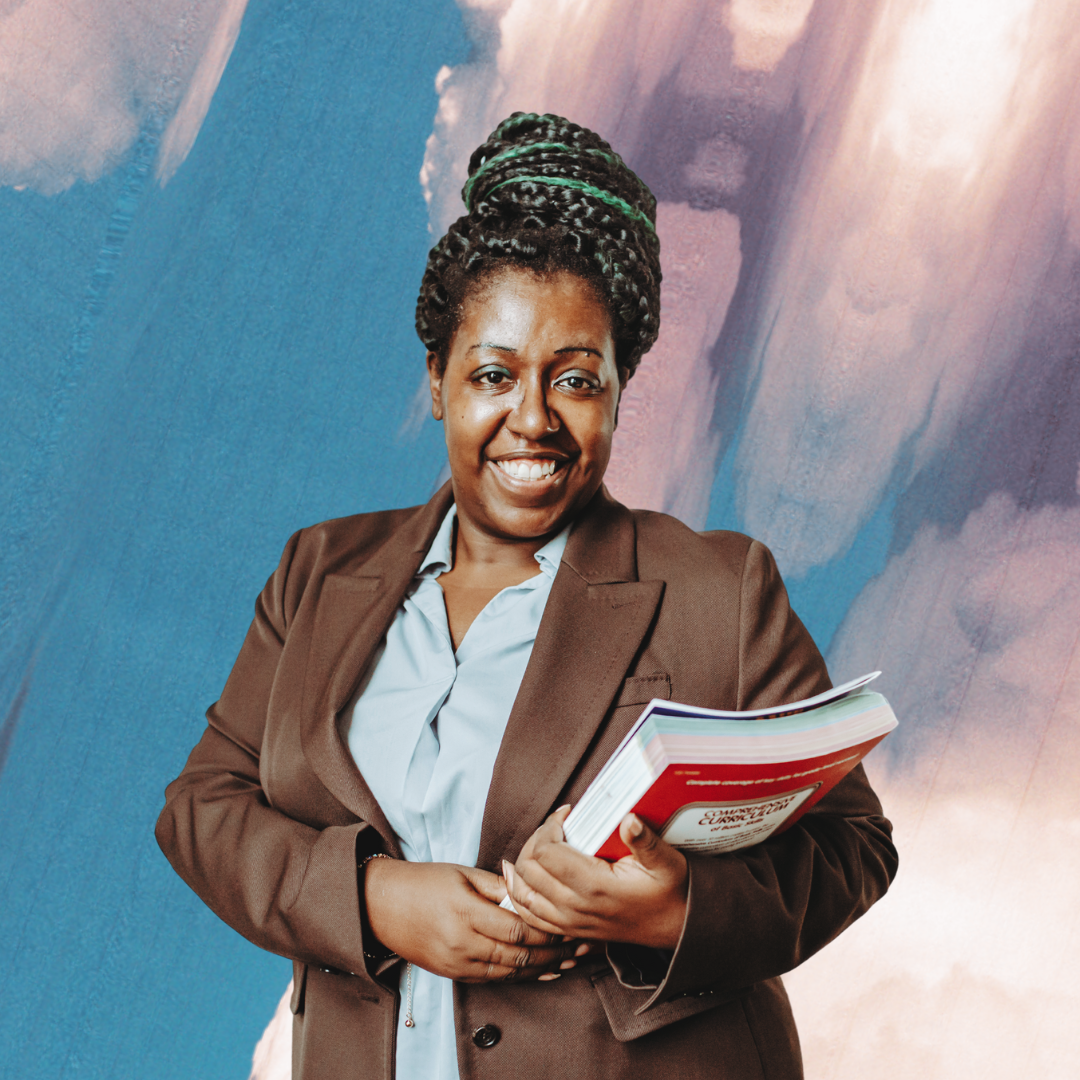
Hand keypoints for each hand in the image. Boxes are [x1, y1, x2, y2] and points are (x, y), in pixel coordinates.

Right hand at [363, 858, 587, 981]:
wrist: (382, 907)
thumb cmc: (424, 882)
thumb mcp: (462, 873)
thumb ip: (498, 886)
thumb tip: (530, 889)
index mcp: (465, 912)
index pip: (517, 929)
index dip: (547, 931)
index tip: (570, 923)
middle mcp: (462, 943)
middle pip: (518, 955)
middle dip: (553, 952)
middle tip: (580, 945)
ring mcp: (457, 963)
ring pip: (510, 972)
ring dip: (542, 968)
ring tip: (569, 960)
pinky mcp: (454, 974)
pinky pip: (494, 979)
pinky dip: (520, 976)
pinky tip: (541, 970)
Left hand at [504, 807, 688, 949]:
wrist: (677, 928)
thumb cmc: (671, 891)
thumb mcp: (666, 861)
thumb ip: (644, 840)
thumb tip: (628, 818)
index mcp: (595, 887)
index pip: (546, 852)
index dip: (549, 826)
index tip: (566, 813)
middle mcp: (576, 907)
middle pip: (528, 869)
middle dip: (535, 840)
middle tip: (555, 826)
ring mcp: (570, 922)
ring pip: (522, 894)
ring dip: (522, 865)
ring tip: (537, 843)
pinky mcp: (569, 930)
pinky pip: (529, 916)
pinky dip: (519, 895)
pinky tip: (519, 877)